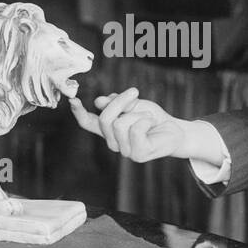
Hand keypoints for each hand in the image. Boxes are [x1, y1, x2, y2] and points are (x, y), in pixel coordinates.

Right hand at [69, 87, 187, 162]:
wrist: (174, 130)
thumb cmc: (153, 118)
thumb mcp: (134, 104)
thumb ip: (117, 103)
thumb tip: (98, 102)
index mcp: (109, 130)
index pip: (88, 123)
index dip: (78, 112)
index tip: (73, 100)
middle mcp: (113, 142)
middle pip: (105, 118)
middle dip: (120, 102)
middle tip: (134, 92)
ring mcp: (124, 150)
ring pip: (120, 123)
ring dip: (137, 113)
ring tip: (147, 117)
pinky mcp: (137, 155)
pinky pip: (135, 129)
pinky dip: (145, 120)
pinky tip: (151, 124)